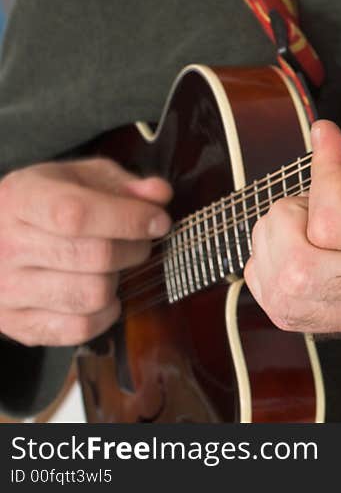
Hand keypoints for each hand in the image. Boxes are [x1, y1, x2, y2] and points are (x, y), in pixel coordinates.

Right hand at [0, 158, 171, 345]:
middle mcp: (7, 245)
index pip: (76, 214)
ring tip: (113, 266)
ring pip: (93, 295)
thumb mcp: (80, 178)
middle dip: (135, 249)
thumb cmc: (47, 204)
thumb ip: (123, 184)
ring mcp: (8, 289)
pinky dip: (105, 314)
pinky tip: (103, 294)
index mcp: (21, 199)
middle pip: (95, 256)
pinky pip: (81, 328)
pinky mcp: (18, 324)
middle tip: (139, 242)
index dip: (128, 219)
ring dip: (118, 281)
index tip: (158, 221)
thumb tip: (158, 194)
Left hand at [245, 59, 340, 333]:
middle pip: (301, 270)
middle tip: (305, 193)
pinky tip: (295, 244)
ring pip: (290, 298)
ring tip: (299, 218)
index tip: (329, 140)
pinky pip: (294, 313)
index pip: (335, 220)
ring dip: (273, 251)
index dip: (319, 171)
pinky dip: (274, 277)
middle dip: (284, 221)